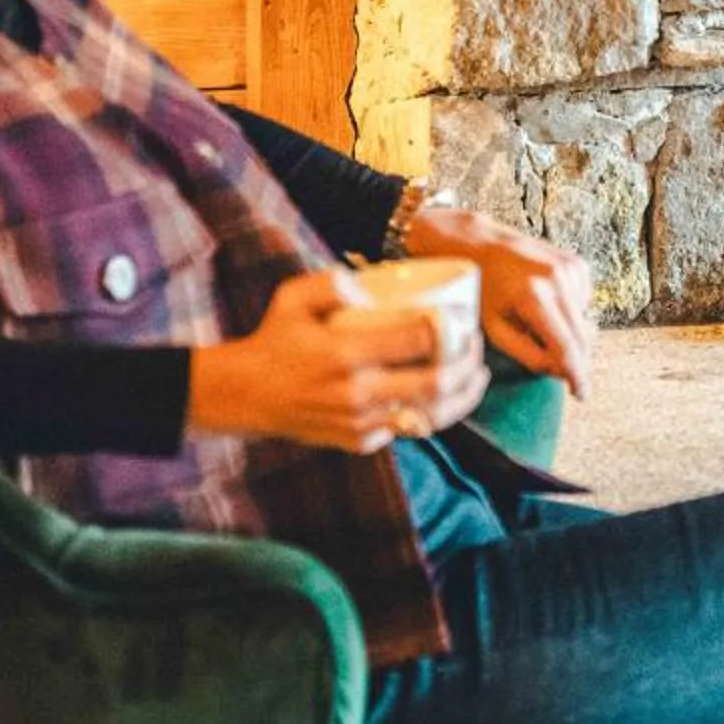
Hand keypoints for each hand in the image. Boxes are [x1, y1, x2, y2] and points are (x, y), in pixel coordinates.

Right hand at [188, 267, 489, 452]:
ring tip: (476, 377)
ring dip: (463, 397)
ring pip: (430, 416)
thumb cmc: (276, 339)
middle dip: (469, 365)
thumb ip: (331, 281)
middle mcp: (357, 393)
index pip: (419, 342)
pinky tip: (445, 396)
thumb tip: (368, 285)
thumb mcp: (293, 296)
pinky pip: (407, 429)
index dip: (453, 332)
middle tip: (478, 347)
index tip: (465, 321)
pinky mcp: (359, 442)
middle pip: (436, 384)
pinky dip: (432, 414)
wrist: (245, 395)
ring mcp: (359, 422)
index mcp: (346, 353)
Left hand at [407, 206, 597, 400]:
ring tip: (541, 327)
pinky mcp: (576, 263)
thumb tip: (559, 369)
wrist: (483, 245)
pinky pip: (584, 302)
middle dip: (578, 361)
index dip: (576, 374)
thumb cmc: (483, 290)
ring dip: (572, 334)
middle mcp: (557, 279)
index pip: (564, 346)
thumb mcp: (495, 329)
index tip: (582, 394)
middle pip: (581, 336)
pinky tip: (549, 304)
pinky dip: (572, 311)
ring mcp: (569, 268)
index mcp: (533, 297)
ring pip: (584, 321)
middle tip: (570, 378)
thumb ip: (528, 354)